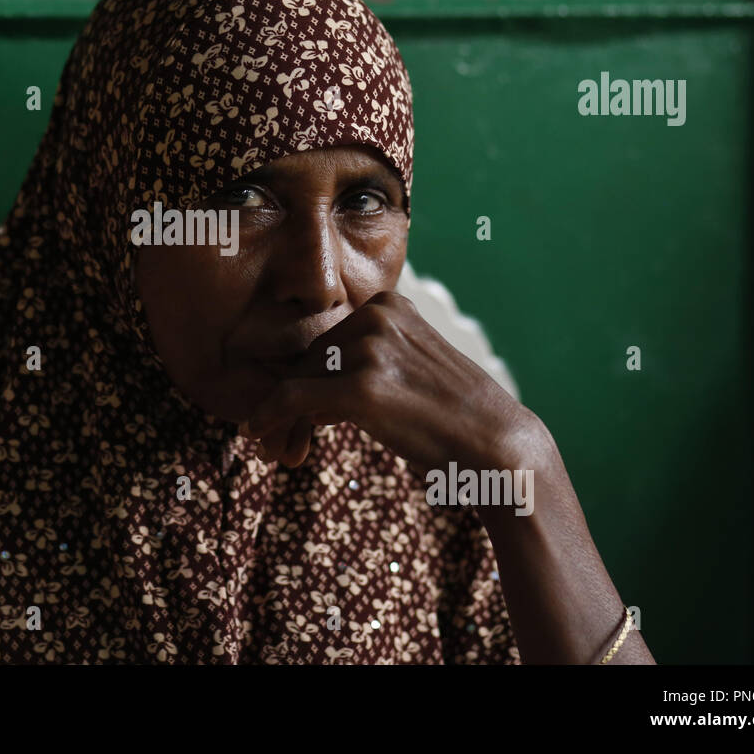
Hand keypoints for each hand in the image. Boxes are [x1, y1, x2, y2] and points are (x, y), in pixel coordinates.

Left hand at [240, 291, 545, 472]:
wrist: (497, 445)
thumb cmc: (452, 414)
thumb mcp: (410, 364)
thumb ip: (364, 359)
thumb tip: (302, 386)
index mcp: (388, 304)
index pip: (328, 341)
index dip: (313, 379)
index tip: (305, 412)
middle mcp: (376, 317)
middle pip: (310, 361)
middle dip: (299, 401)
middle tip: (288, 438)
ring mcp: (369, 350)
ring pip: (297, 381)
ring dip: (285, 418)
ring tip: (285, 448)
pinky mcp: (360, 388)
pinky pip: (290, 399)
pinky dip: (267, 418)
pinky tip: (256, 435)